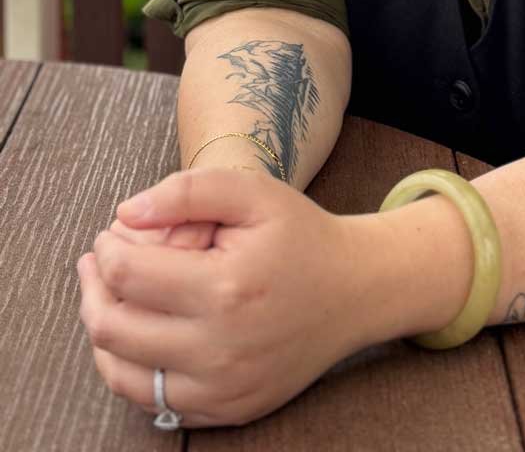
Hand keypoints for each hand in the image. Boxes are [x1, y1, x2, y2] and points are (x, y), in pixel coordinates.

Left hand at [77, 168, 383, 427]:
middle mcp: (220, 348)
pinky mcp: (228, 410)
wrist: (355, 290)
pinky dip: (132, 369)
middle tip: (97, 263)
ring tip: (107, 298)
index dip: (106, 249)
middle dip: (92, 290)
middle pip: (113, 328)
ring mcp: (223, 388)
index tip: (110, 233)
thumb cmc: (301, 235)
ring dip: (102, 332)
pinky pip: (153, 401)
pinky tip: (139, 333)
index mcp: (226, 288)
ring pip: (122, 374)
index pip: (127, 275)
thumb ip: (189, 190)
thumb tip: (125, 214)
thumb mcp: (255, 192)